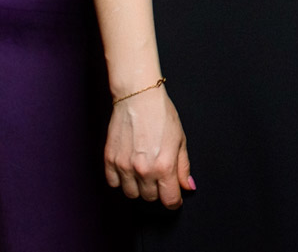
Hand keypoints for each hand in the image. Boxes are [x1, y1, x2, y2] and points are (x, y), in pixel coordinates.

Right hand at [104, 82, 194, 208]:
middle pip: (150, 197)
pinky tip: (128, 168)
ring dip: (139, 186)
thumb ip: (183, 167)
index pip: (169, 199)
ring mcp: (124, 166)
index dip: (174, 200)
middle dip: (157, 190)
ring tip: (143, 170)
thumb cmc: (162, 115)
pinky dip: (121, 180)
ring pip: (131, 194)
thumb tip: (188, 187)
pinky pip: (113, 183)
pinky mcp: (109, 160)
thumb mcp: (180, 140)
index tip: (174, 197)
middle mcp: (143, 170)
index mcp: (164, 166)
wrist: (138, 97)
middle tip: (159, 174)